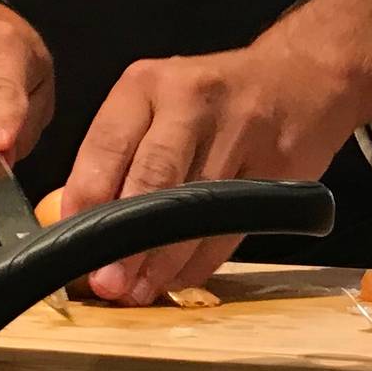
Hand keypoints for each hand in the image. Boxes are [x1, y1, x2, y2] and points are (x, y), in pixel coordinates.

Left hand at [62, 0, 371, 303]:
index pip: (106, 145)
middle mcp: (191, 103)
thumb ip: (118, 152)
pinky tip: (177, 278)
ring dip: (162, 261)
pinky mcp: (279, 171)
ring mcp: (241, 135)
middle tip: (106, 282)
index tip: (73, 241)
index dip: (86, 199)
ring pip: (195, 211)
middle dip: (126, 239)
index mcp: (147, 84)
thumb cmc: (208, 99)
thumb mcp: (155, 101)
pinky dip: (200, 261)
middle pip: (153, 179)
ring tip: (138, 291)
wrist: (298, 79)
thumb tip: (77, 222)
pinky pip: (231, 229)